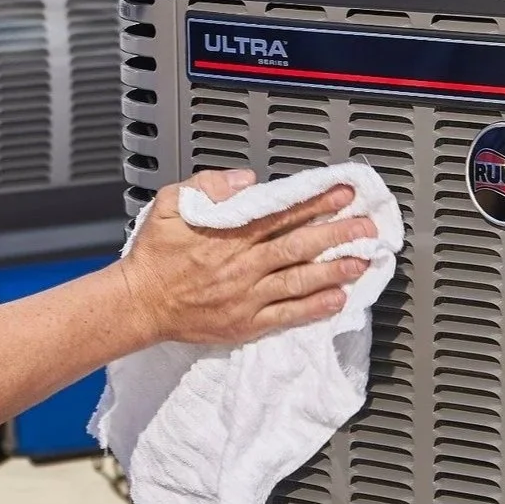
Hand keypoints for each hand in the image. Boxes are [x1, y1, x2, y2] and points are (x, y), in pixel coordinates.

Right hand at [120, 170, 375, 345]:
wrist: (138, 303)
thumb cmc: (154, 255)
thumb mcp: (170, 204)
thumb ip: (208, 185)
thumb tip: (246, 180)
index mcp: (228, 235)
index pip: (282, 213)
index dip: (316, 202)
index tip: (341, 193)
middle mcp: (242, 265)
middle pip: (299, 245)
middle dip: (337, 233)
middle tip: (365, 225)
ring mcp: (247, 296)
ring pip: (300, 280)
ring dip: (335, 270)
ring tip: (362, 260)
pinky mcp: (246, 323)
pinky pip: (288, 315)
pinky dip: (315, 308)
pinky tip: (337, 300)